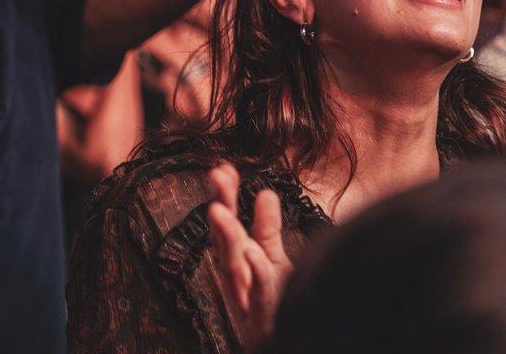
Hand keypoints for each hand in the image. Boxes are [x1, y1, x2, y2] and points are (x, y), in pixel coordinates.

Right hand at [207, 162, 291, 351]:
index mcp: (239, 262)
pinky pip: (257, 294)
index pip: (228, 225)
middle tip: (217, 177)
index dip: (225, 197)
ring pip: (233, 267)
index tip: (224, 169)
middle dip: (220, 208)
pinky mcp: (261, 318)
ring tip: (219, 210)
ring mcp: (246, 299)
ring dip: (226, 238)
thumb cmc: (276, 304)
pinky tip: (253, 252)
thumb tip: (264, 193)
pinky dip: (255, 273)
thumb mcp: (272, 262)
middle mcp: (237, 279)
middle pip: (224, 241)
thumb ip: (267, 231)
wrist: (288, 339)